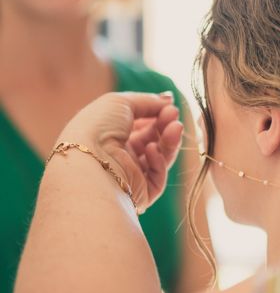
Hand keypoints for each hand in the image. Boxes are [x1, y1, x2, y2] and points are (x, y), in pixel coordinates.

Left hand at [58, 92, 183, 212]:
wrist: (90, 163)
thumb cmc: (97, 128)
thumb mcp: (120, 102)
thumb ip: (147, 101)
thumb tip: (168, 99)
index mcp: (108, 134)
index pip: (138, 123)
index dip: (154, 113)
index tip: (168, 104)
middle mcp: (118, 154)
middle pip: (151, 138)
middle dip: (164, 124)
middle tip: (174, 114)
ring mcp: (129, 174)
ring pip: (159, 156)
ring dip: (169, 140)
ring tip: (176, 127)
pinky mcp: (139, 193)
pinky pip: (157, 176)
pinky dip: (158, 161)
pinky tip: (152, 150)